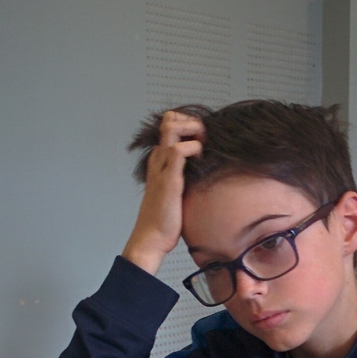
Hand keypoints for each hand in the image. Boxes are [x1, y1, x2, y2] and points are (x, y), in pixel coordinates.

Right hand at [122, 110, 205, 275]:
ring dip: (192, 129)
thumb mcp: (176, 191)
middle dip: (191, 122)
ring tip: (203, 144)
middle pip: (169, 120)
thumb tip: (203, 171)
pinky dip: (193, 149)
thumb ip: (184, 177)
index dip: (187, 125)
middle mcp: (158, 159)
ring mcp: (161, 166)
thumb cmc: (164, 219)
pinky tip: (200, 159)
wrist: (152, 237)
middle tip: (204, 138)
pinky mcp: (168, 178)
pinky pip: (179, 150)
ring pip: (171, 128)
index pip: (169, 126)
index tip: (202, 139)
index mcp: (158, 161)